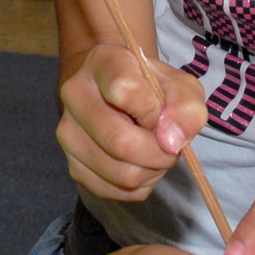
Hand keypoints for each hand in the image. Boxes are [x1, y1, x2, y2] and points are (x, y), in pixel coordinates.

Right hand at [56, 42, 207, 200]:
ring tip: (156, 152)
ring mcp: (68, 133)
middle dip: (160, 152)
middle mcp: (75, 95)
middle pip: (121, 142)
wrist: (116, 93)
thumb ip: (186, 106)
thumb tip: (171, 142)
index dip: (154, 111)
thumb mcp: (179, 85)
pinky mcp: (73, 166)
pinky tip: (141, 165)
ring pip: (122, 174)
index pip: (124, 91)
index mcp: (102, 62)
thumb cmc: (150, 87)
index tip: (162, 112)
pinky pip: (117, 192)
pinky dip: (140, 184)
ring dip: (153, 171)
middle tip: (170, 145)